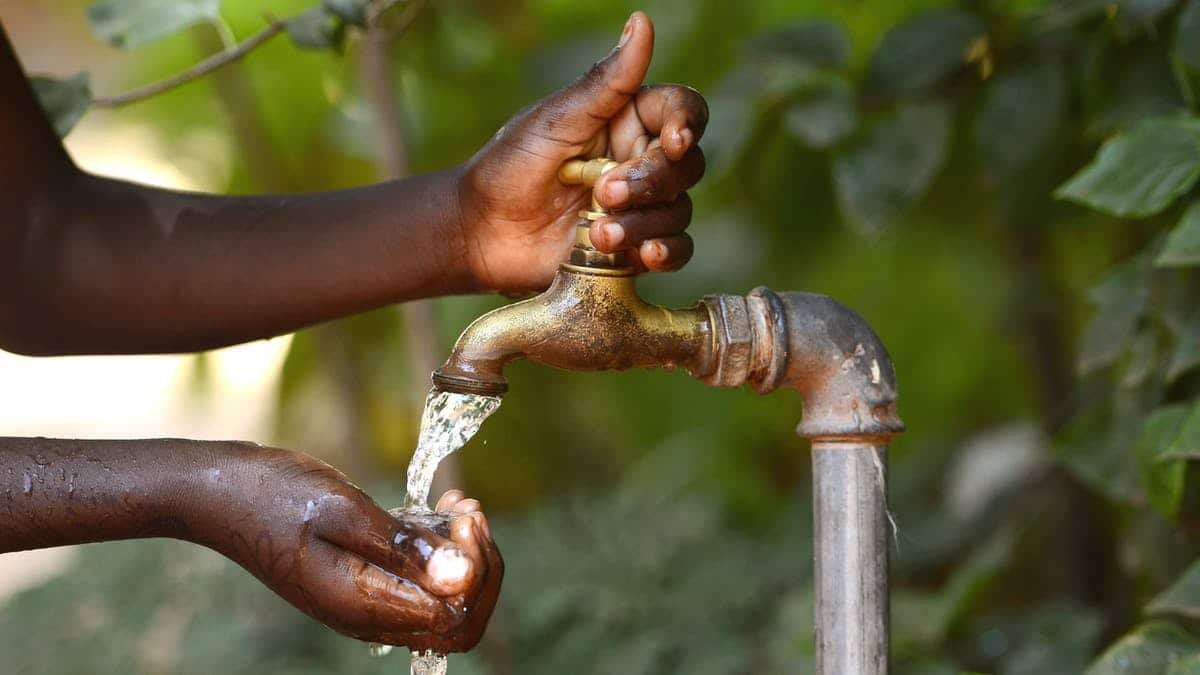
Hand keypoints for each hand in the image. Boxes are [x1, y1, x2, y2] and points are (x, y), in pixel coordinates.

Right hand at [193, 444, 501, 652]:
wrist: (218, 494)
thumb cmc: (273, 494)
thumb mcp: (343, 510)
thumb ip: (402, 547)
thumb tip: (461, 577)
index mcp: (361, 605)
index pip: (455, 618)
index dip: (476, 572)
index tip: (463, 518)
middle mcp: (367, 616)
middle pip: (457, 622)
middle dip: (480, 569)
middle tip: (469, 514)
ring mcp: (364, 603)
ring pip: (442, 604)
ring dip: (463, 557)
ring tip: (458, 507)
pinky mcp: (361, 583)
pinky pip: (417, 585)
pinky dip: (439, 553)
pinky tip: (438, 512)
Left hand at [455, 11, 707, 293]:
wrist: (480, 231)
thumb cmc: (510, 166)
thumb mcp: (557, 120)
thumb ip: (607, 81)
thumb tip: (642, 22)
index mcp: (627, 119)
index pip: (682, 110)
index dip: (688, 123)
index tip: (673, 142)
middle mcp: (641, 160)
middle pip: (687, 165)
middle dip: (652, 181)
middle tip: (605, 194)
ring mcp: (640, 206)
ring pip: (679, 210)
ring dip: (646, 222)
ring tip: (600, 233)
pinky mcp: (634, 248)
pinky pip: (676, 250)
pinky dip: (666, 252)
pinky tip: (644, 255)